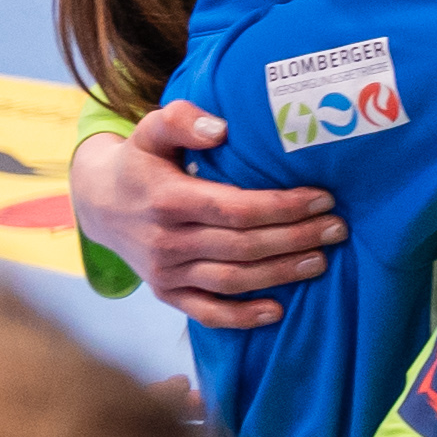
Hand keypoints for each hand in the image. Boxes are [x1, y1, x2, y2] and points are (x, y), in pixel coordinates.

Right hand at [74, 102, 342, 329]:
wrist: (98, 203)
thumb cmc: (140, 162)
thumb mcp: (151, 131)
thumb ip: (181, 120)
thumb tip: (220, 129)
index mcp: (168, 200)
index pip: (236, 209)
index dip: (283, 207)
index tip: (323, 199)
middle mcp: (166, 240)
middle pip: (243, 246)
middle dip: (296, 238)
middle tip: (338, 229)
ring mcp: (165, 272)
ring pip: (233, 280)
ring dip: (281, 274)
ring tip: (321, 261)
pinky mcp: (166, 292)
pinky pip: (206, 313)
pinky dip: (241, 317)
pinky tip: (278, 311)